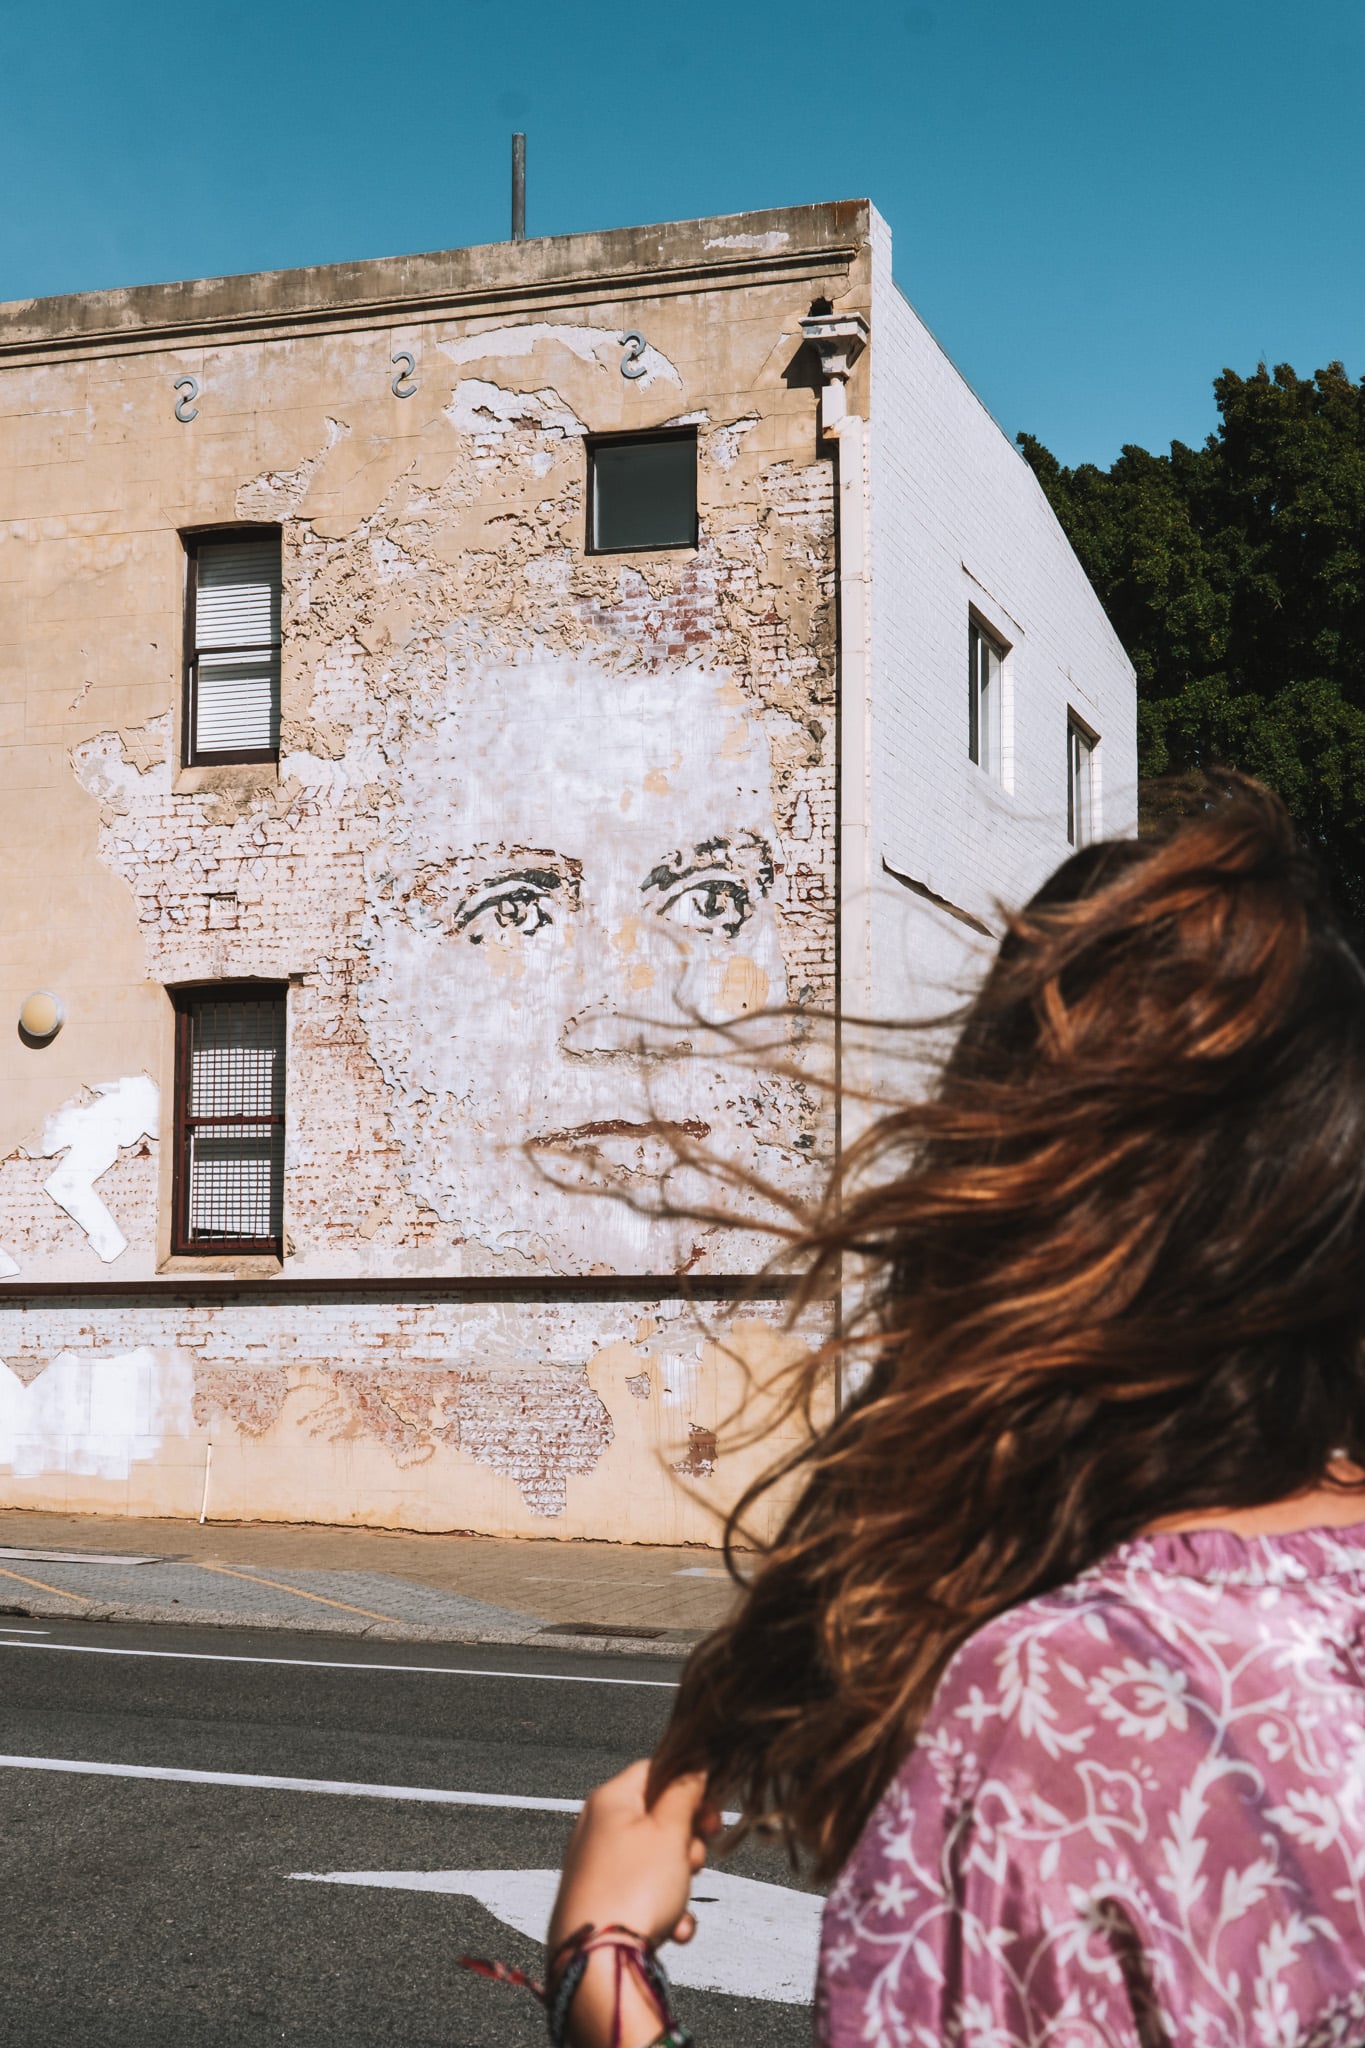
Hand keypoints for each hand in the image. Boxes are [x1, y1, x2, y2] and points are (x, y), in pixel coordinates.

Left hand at [548, 1760, 719, 2046]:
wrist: (597, 1964)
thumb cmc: (633, 1888)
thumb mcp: (669, 1831)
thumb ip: (684, 1792)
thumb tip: (693, 1762)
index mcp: (610, 1800)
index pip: (655, 1769)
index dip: (688, 1785)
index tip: (712, 1811)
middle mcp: (598, 1829)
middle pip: (658, 1818)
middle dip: (687, 1842)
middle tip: (694, 1860)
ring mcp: (598, 1868)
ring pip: (656, 1861)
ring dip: (680, 1882)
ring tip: (679, 1902)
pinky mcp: (601, 1905)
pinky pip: (644, 1897)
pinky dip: (665, 1911)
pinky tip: (673, 1930)